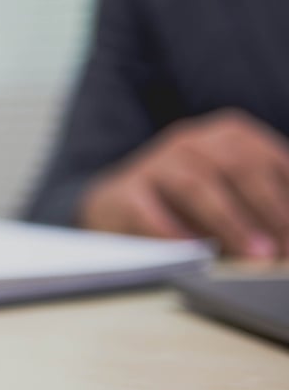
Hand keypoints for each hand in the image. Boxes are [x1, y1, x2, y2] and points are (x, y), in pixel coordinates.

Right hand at [80, 109, 288, 259]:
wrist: (118, 204)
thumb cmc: (188, 203)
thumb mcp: (233, 192)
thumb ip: (263, 202)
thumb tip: (288, 237)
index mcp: (227, 134)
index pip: (266, 159)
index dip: (287, 195)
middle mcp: (191, 141)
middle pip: (236, 166)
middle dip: (268, 209)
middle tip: (283, 248)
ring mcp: (154, 164)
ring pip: (196, 185)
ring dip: (231, 223)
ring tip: (254, 254)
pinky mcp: (124, 192)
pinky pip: (150, 211)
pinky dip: (175, 233)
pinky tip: (195, 253)